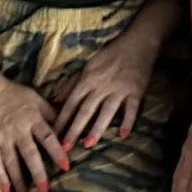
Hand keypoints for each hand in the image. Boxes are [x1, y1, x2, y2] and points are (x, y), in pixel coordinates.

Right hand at [0, 72, 71, 191]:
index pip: (49, 137)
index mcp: (33, 118)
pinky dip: (0, 176)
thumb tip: (66, 125)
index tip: (66, 167)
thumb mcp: (35, 97)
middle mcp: (18, 129)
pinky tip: (5, 190)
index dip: (58, 152)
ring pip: (12, 162)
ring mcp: (2, 137)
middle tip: (46, 191)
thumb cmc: (12, 92)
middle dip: (39, 174)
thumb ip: (50, 112)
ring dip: (19, 180)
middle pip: (30, 154)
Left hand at [51, 21, 163, 150]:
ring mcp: (120, 89)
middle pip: (86, 110)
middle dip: (74, 130)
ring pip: (106, 112)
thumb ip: (73, 83)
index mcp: (88, 79)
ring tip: (88, 144)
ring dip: (97, 128)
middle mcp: (102, 86)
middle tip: (64, 148)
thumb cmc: (111, 55)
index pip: (71, 102)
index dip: (62, 119)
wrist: (138, 42)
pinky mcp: (136, 91)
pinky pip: (131, 109)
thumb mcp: (89, 65)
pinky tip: (123, 136)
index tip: (53, 135)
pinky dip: (127, 122)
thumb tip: (55, 99)